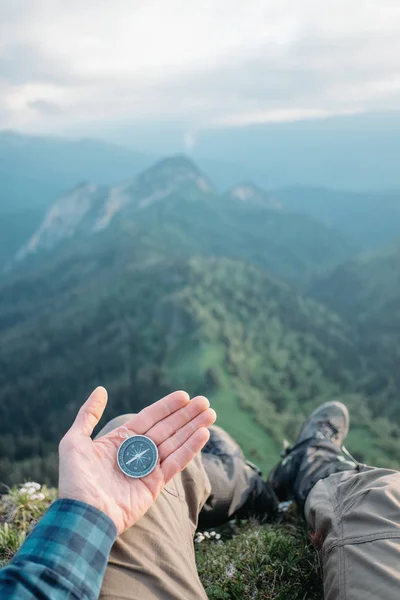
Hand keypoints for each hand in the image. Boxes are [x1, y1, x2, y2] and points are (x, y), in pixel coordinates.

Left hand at [58, 387, 215, 533]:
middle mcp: (136, 452)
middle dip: (186, 415)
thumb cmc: (76, 479)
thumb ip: (88, 415)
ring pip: (175, 442)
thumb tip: (100, 389)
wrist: (83, 515)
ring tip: (211, 414)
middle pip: (167, 428)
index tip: (185, 395)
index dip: (167, 406)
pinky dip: (190, 448)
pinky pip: (176, 462)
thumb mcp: (74, 441)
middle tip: (205, 402)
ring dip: (193, 428)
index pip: (149, 417)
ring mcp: (147, 468)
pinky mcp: (155, 484)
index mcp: (120, 440)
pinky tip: (203, 434)